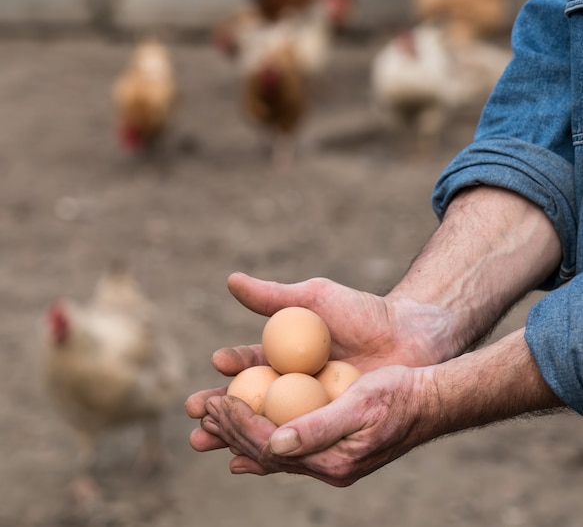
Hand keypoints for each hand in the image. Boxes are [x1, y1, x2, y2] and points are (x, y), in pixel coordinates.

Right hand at [186, 272, 452, 452]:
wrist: (408, 337)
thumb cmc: (361, 312)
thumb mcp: (314, 299)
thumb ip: (273, 295)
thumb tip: (231, 280)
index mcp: (285, 354)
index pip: (249, 363)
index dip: (229, 366)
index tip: (214, 366)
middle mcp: (292, 384)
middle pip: (248, 401)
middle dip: (219, 410)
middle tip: (195, 416)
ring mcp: (309, 408)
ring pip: (266, 426)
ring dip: (234, 435)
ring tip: (208, 442)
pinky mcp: (328, 429)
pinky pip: (295, 445)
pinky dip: (270, 456)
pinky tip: (247, 464)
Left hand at [197, 363, 430, 486]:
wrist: (429, 400)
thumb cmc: (398, 395)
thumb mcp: (361, 405)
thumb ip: (319, 428)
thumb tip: (273, 443)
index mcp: (331, 460)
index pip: (270, 444)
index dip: (240, 423)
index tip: (217, 401)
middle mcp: (326, 465)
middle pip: (265, 450)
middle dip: (230, 430)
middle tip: (200, 409)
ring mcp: (328, 458)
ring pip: (271, 449)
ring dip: (238, 435)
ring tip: (208, 426)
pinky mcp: (330, 447)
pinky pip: (287, 447)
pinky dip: (261, 443)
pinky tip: (243, 449)